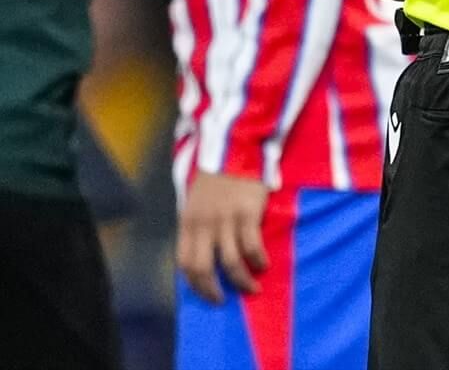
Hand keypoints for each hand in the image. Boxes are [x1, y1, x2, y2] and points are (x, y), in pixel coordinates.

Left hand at [177, 171, 269, 303]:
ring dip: (241, 282)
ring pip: (231, 263)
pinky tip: (263, 265)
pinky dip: (258, 261)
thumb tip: (204, 254)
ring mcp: (226, 220)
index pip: (185, 262)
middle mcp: (204, 225)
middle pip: (204, 268)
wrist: (235, 149)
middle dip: (213, 290)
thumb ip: (197, 226)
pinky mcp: (247, 214)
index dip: (195, 284)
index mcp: (189, 222)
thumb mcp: (196, 202)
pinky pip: (252, 247)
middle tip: (224, 300)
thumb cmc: (216, 178)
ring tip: (251, 288)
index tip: (207, 293)